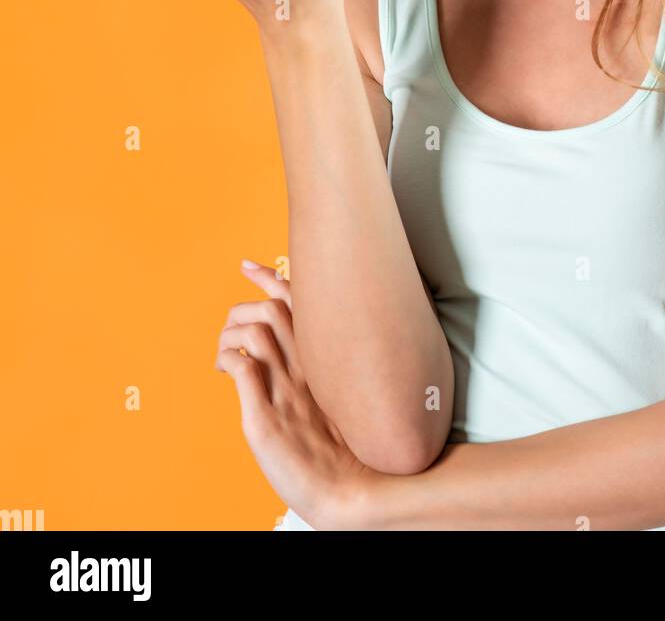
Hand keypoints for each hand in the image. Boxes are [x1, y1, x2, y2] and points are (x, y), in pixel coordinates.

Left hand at [216, 260, 372, 529]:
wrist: (348, 491)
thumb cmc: (344, 453)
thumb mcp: (337, 402)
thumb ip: (319, 375)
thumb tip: (296, 361)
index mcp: (323, 362)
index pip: (298, 303)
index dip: (270, 278)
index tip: (249, 266)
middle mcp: (305, 367)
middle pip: (273, 307)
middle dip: (244, 304)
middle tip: (231, 323)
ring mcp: (286, 388)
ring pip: (254, 329)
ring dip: (230, 332)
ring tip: (224, 352)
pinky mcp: (266, 415)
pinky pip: (242, 366)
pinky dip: (227, 357)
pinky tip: (223, 369)